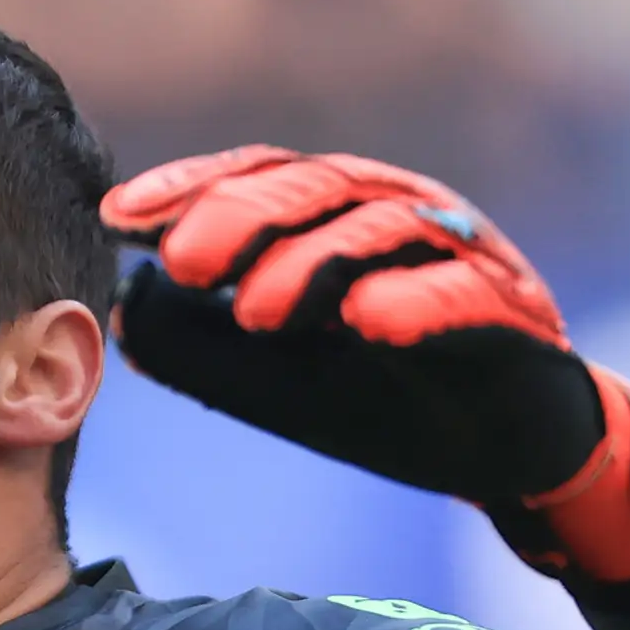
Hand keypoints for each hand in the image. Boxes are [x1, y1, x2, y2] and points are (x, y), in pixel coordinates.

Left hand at [100, 146, 629, 582]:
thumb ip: (202, 349)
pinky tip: (366, 322)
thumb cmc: (386, 397)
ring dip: (314, 262)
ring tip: (255, 309)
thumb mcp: (276, 380)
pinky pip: (463, 288)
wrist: (506, 450)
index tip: (118, 219)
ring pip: (381, 227)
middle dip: (241, 220)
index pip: (254, 179)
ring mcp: (457, 251)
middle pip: (310, 188)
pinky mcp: (511, 305)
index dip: (188, 189)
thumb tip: (121, 310)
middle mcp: (395, 212)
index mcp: (334, 216)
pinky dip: (415, 298)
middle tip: (184, 264)